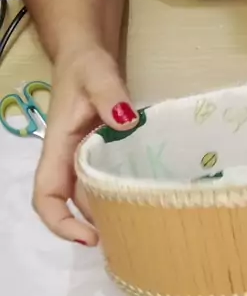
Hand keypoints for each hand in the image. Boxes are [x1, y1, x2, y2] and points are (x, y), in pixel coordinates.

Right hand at [34, 45, 137, 244]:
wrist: (87, 56)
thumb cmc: (86, 66)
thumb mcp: (97, 74)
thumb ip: (110, 95)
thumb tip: (126, 121)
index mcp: (58, 149)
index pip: (47, 196)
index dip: (61, 222)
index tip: (90, 237)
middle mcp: (68, 161)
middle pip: (74, 207)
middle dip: (97, 227)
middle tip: (133, 239)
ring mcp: (84, 161)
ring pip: (94, 199)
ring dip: (114, 214)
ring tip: (147, 226)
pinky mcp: (102, 156)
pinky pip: (109, 184)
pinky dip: (125, 196)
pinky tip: (150, 201)